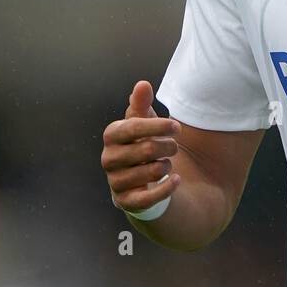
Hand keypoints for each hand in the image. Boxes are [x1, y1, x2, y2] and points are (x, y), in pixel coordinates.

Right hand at [101, 80, 181, 214]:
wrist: (139, 179)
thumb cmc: (141, 144)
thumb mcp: (142, 123)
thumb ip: (141, 104)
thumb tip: (143, 84)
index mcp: (111, 136)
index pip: (133, 127)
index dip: (158, 126)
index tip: (177, 127)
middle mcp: (109, 159)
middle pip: (146, 149)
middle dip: (167, 147)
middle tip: (174, 147)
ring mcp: (115, 181)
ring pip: (150, 172)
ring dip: (166, 166)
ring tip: (166, 163)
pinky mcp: (126, 201)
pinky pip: (149, 197)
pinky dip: (167, 188)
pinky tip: (176, 179)